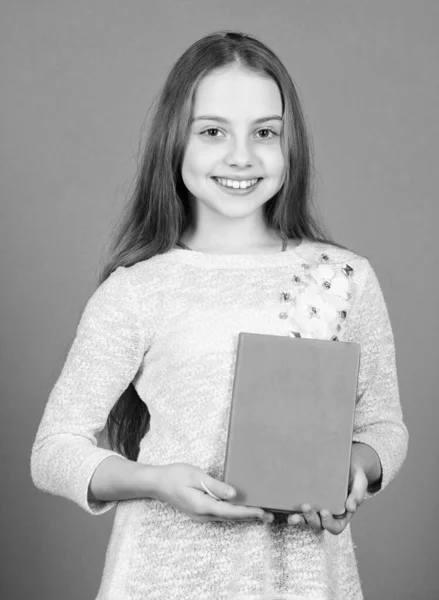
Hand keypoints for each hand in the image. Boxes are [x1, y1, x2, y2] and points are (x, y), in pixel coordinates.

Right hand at [153, 463, 273, 522]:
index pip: (230, 511)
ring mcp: (201, 516)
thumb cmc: (175, 475)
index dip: (248, 512)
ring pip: (227, 517)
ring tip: (262, 513)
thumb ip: (215, 486)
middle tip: (271, 515)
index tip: (263, 512)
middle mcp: (203, 515)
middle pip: (231, 517)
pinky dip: (234, 512)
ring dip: (244, 515)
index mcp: (202, 506)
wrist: (157, 483)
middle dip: (251, 516)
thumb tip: (234, 494)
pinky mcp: (201, 512)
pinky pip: (221, 514)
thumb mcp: (196, 476)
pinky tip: (243, 508)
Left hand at [287, 458, 367, 534]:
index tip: (325, 512)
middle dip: (311, 519)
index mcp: (342, 514)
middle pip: (318, 525)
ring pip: (306, 519)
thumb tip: (351, 508)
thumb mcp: (360, 482)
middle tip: (306, 506)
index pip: (335, 527)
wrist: (347, 462)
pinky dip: (291, 510)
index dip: (329, 524)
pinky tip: (285, 506)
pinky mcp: (307, 498)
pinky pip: (298, 508)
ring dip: (299, 518)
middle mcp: (328, 514)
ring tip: (293, 514)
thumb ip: (357, 494)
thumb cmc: (354, 475)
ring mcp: (316, 507)